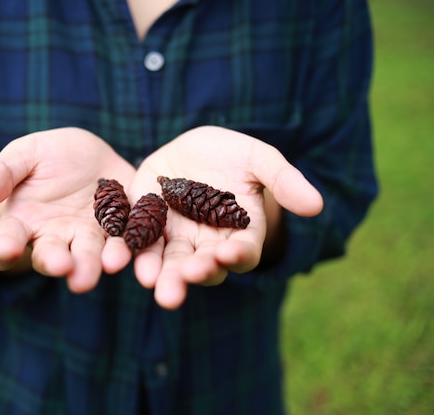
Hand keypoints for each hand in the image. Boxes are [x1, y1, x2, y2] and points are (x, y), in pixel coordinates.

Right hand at [0, 128, 134, 292]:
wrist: (89, 154)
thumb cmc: (46, 157)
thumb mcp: (22, 155)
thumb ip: (2, 173)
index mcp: (22, 224)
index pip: (4, 244)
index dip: (2, 249)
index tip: (6, 249)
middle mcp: (54, 239)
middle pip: (51, 257)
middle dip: (56, 263)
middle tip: (63, 266)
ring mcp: (87, 239)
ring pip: (89, 256)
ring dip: (95, 264)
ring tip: (105, 265)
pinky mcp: (117, 233)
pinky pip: (121, 244)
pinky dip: (125, 250)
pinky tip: (129, 252)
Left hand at [128, 126, 322, 308]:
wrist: (193, 147)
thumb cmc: (233, 155)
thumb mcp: (259, 160)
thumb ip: (283, 181)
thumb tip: (317, 207)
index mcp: (238, 234)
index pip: (242, 253)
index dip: (236, 254)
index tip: (228, 253)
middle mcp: (205, 245)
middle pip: (201, 267)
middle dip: (190, 276)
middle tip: (178, 287)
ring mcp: (174, 238)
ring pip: (165, 262)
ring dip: (156, 273)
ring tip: (147, 281)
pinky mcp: (145, 226)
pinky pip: (135, 241)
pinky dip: (126, 250)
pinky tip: (116, 257)